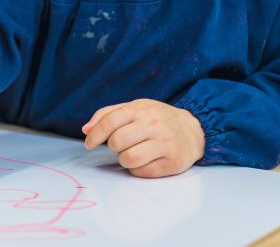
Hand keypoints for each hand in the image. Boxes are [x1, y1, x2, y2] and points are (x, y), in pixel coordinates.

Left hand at [82, 98, 204, 177]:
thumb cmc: (157, 118)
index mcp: (140, 109)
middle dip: (112, 147)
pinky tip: (144, 161)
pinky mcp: (172, 162)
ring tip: (130, 154)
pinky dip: (138, 169)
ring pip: (129, 158)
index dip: (95, 135)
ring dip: (124, 160)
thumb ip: (108, 114)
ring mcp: (164, 143)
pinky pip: (144, 172)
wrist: (193, 130)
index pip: (110, 121)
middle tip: (118, 146)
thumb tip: (86, 129)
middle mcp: (152, 124)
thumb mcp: (134, 108)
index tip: (89, 144)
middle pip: (118, 141)